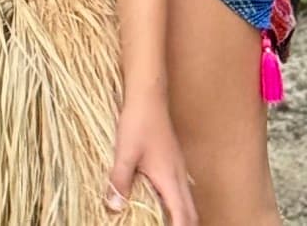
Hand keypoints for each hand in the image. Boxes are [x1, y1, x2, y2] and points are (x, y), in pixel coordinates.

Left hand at [109, 93, 195, 225]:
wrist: (148, 93)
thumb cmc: (139, 121)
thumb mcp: (125, 152)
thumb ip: (120, 180)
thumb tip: (114, 207)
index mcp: (171, 179)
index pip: (184, 216)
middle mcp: (179, 175)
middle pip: (191, 211)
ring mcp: (178, 167)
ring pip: (187, 200)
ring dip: (181, 215)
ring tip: (166, 222)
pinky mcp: (173, 160)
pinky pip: (180, 189)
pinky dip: (175, 202)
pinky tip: (160, 201)